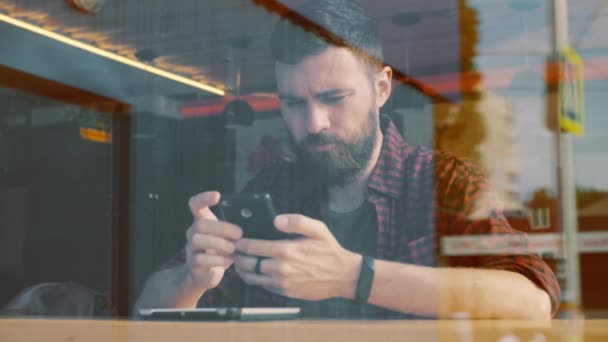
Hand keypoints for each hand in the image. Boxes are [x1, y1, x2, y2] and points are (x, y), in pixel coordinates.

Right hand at [185, 191, 242, 290]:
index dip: (204, 198)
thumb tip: (254, 222)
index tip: (218, 196)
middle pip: (200, 224)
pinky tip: (228, 260)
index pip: (196, 204)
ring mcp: (190, 248)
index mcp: (202, 221)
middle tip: (239, 234)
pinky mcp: (192, 263)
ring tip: (233, 248)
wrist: (209, 273)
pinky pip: (201, 259)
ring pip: (198, 240)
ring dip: (219, 244)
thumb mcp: (230, 236)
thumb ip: (236, 227)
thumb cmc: (224, 249)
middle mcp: (193, 232)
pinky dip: (217, 259)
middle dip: (222, 228)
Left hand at [234, 214, 361, 300]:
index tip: (235, 238)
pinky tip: (254, 272)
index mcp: (285, 249)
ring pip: (252, 277)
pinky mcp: (285, 291)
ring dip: (243, 269)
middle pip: (248, 263)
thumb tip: (276, 219)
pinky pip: (263, 286)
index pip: (252, 246)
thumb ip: (296, 221)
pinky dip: (255, 279)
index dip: (240, 242)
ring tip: (240, 262)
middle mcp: (280, 267)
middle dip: (238, 256)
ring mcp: (282, 282)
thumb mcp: (318, 229)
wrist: (343, 276)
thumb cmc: (329, 250)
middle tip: (233, 250)